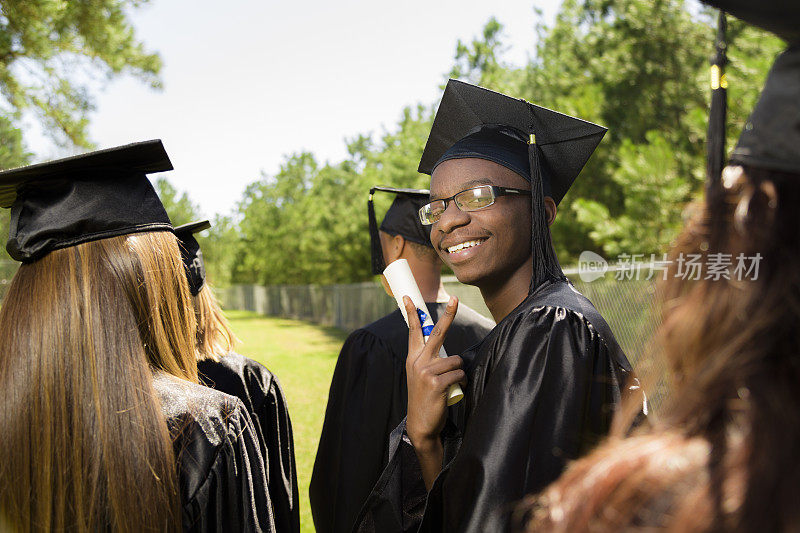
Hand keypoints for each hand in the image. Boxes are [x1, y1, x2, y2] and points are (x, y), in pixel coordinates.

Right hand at [404, 296, 464, 449]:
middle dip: (448, 314)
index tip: (409, 298)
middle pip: (437, 333)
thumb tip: (444, 350)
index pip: (413, 331)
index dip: (412, 313)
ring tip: (450, 384)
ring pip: (455, 360)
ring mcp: (426, 371)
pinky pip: (458, 374)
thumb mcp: (420, 375)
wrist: (421, 424)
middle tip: (455, 299)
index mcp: (412, 358)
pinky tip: (453, 390)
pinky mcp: (436, 383)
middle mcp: (418, 361)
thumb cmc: (425, 398)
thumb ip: (428, 360)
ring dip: (458, 372)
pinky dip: (461, 382)